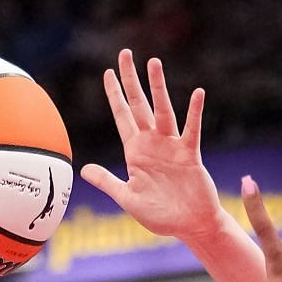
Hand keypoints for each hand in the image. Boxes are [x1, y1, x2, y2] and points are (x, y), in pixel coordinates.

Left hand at [80, 51, 220, 245]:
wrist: (190, 227)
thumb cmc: (161, 216)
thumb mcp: (128, 199)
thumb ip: (107, 182)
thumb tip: (83, 170)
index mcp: (135, 152)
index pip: (122, 117)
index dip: (114, 95)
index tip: (108, 73)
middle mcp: (152, 143)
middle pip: (139, 105)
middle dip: (131, 80)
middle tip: (125, 53)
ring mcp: (171, 146)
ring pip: (163, 110)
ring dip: (158, 87)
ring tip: (153, 63)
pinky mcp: (189, 154)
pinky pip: (192, 130)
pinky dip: (194, 112)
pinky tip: (198, 94)